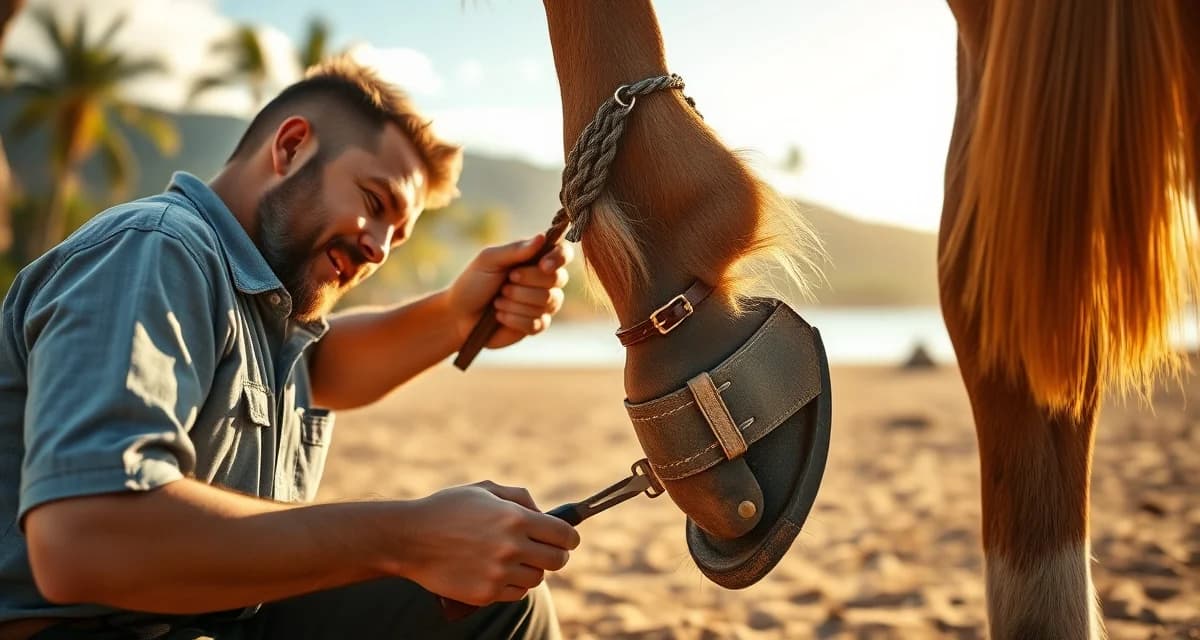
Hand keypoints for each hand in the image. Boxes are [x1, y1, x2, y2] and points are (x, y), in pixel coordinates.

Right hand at [400, 482, 579, 605]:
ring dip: (532, 569)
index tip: (568, 539)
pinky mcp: (486, 593)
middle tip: (545, 550)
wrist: (410, 539)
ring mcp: (499, 573)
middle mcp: (511, 547)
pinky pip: (516, 593)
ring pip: (537, 579)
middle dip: (556, 555)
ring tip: (514, 559)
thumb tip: (544, 513)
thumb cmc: (447, 509)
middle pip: (558, 561)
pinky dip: (513, 584)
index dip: (570, 538)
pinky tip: (499, 572)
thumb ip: (520, 497)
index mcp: (515, 518)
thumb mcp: (484, 489)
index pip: (564, 535)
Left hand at [447, 235, 573, 348]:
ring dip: (516, 301)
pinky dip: (514, 318)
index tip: (543, 265)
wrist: (459, 315)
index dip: (559, 258)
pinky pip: (538, 322)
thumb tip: (542, 237)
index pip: (563, 253)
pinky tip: (500, 315)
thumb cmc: (473, 283)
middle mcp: (545, 281)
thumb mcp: (489, 260)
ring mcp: (543, 304)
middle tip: (505, 283)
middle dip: (527, 282)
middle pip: (557, 279)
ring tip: (498, 301)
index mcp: (535, 259)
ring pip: (547, 302)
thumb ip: (515, 250)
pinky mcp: (537, 325)